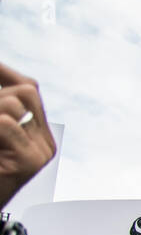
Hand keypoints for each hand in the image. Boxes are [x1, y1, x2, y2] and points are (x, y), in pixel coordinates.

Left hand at [0, 63, 57, 209]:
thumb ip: (1, 111)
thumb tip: (3, 80)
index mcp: (36, 135)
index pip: (29, 88)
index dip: (5, 72)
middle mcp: (44, 143)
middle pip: (25, 91)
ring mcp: (40, 153)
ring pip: (12, 103)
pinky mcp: (30, 162)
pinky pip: (5, 123)